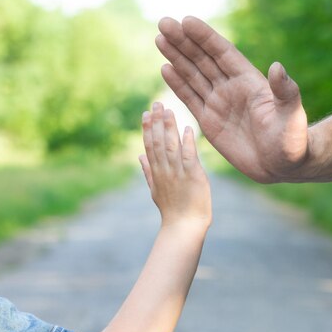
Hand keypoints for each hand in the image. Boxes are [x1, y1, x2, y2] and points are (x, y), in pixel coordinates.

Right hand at [139, 103, 210, 228]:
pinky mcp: (192, 176)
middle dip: (157, 122)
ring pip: (171, 146)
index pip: (149, 146)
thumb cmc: (172, 210)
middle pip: (158, 142)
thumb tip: (139, 156)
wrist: (183, 227)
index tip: (146, 112)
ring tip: (168, 110)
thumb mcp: (155, 190)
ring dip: (170, 127)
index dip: (148, 128)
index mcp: (156, 172)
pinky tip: (187, 129)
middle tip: (156, 103)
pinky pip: (189, 156)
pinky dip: (187, 143)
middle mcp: (164, 170)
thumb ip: (148, 172)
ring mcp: (178, 173)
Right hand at [156, 16, 308, 182]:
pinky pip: (190, 98)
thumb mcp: (290, 114)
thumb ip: (284, 91)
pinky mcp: (210, 121)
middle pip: (203, 59)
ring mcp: (219, 103)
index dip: (205, 37)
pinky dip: (178, 83)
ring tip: (160, 39)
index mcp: (249, 81)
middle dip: (184, 41)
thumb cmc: (292, 140)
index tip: (186, 21)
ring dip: (177, 57)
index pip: (222, 53)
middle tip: (163, 23)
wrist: (282, 166)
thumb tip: (278, 67)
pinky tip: (165, 68)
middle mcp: (231, 88)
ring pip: (193, 75)